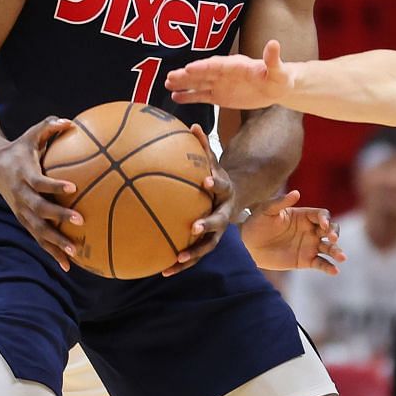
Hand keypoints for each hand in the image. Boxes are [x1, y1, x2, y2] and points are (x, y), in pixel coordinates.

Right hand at [0, 116, 82, 270]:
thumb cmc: (19, 149)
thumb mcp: (30, 135)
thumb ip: (49, 126)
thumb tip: (71, 121)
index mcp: (25, 175)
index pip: (41, 182)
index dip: (55, 186)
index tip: (74, 188)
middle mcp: (21, 196)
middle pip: (40, 210)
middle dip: (59, 217)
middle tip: (80, 221)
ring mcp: (21, 211)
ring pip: (38, 230)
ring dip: (56, 242)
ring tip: (75, 252)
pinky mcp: (23, 221)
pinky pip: (38, 239)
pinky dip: (52, 252)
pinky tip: (68, 265)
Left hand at [162, 125, 231, 275]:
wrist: (233, 199)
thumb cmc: (215, 178)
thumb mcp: (213, 162)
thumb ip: (203, 147)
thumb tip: (193, 124)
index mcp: (225, 192)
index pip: (221, 187)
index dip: (215, 184)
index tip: (206, 181)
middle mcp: (225, 214)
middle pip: (219, 222)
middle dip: (207, 224)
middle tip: (194, 227)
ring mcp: (217, 232)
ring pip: (207, 246)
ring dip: (193, 254)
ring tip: (177, 259)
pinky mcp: (207, 244)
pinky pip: (194, 256)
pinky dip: (180, 264)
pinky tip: (162, 271)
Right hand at [165, 39, 293, 110]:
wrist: (277, 87)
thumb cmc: (279, 78)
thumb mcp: (278, 71)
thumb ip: (272, 60)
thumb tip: (273, 43)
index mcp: (236, 65)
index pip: (216, 65)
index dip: (203, 67)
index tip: (189, 68)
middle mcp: (224, 73)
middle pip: (202, 72)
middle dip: (187, 75)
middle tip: (170, 77)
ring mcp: (220, 84)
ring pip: (198, 83)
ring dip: (183, 83)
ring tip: (167, 84)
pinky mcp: (219, 96)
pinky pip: (202, 96)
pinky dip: (189, 96)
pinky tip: (175, 97)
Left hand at [237, 190, 343, 273]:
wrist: (247, 246)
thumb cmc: (257, 223)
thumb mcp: (267, 210)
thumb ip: (281, 202)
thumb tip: (296, 193)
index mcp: (304, 216)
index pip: (322, 215)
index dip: (325, 219)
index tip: (323, 225)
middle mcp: (310, 230)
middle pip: (331, 230)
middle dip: (335, 233)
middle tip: (333, 239)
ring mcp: (309, 246)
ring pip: (329, 248)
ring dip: (337, 251)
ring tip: (342, 257)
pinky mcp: (305, 261)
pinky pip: (321, 263)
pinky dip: (329, 267)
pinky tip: (335, 271)